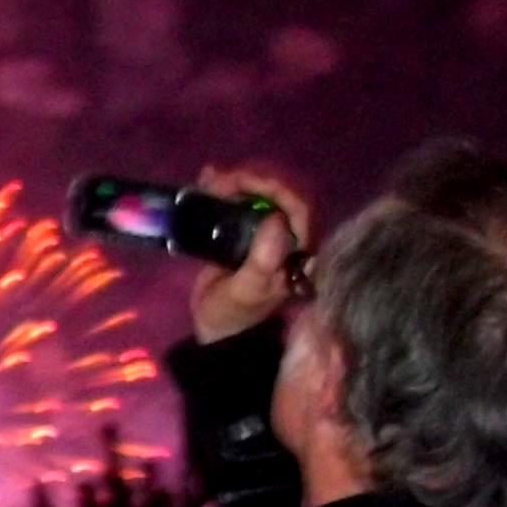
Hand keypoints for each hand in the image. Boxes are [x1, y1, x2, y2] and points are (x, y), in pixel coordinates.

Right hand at [187, 162, 314, 343]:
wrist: (215, 329)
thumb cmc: (232, 313)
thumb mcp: (246, 290)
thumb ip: (263, 259)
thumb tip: (276, 219)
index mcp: (297, 251)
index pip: (298, 207)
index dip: (274, 187)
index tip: (243, 181)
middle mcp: (287, 237)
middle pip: (278, 195)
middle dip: (251, 180)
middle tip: (220, 181)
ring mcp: (266, 232)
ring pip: (260, 194)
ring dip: (236, 181)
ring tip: (210, 180)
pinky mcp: (245, 232)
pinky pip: (241, 202)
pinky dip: (225, 187)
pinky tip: (208, 177)